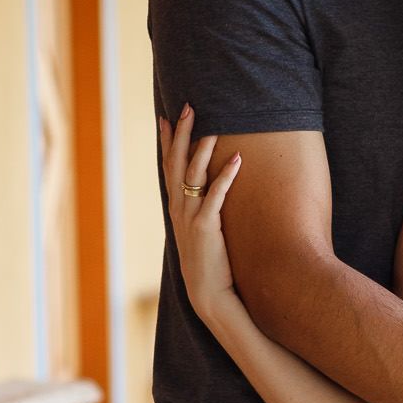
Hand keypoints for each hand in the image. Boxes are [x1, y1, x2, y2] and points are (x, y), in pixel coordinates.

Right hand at [158, 105, 242, 322]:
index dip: (166, 141)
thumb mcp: (199, 232)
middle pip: (176, 163)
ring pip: (193, 175)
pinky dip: (225, 176)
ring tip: (212, 127)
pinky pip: (216, 195)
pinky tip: (237, 159)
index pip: (168, 167)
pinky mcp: (207, 227)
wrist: (208, 294)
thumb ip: (200, 210)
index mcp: (175, 208)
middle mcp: (179, 209)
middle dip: (180, 133)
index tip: (165, 117)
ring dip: (202, 149)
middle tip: (187, 108)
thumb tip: (207, 193)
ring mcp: (190, 217)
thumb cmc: (208, 264)